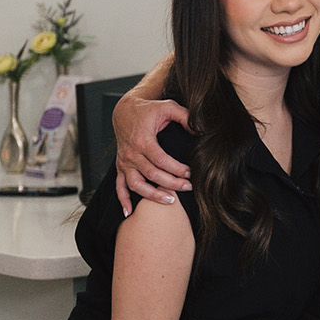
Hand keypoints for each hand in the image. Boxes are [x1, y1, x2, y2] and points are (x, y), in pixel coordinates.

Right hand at [112, 94, 191, 215]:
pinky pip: (119, 186)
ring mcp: (124, 162)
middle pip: (152, 174)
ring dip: (152, 195)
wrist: (124, 110)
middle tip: (188, 187)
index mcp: (142, 140)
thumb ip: (185, 116)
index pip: (161, 160)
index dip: (177, 169)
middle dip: (172, 183)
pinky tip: (130, 212)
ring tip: (170, 201)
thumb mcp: (168, 107)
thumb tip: (201, 129)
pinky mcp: (120, 166)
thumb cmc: (148, 110)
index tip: (190, 174)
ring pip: (136, 184)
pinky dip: (122, 200)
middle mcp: (131, 154)